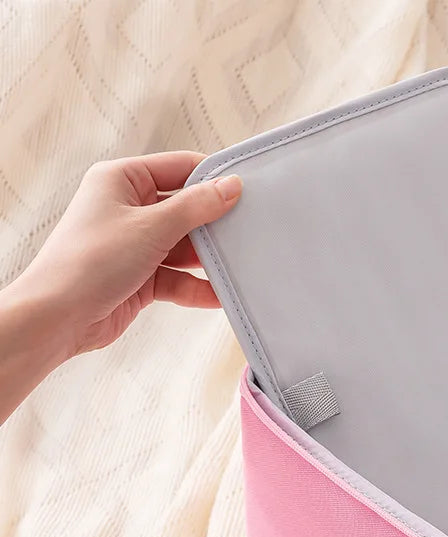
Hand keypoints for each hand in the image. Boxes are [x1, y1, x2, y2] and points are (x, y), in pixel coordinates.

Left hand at [7, 151, 240, 360]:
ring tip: (238, 268)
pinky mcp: (142, 278)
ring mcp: (136, 245)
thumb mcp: (151, 227)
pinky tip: (220, 296)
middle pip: (186, 210)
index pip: (178, 168)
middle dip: (214, 225)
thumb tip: (230, 186)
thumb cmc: (89, 262)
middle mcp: (128, 209)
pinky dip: (198, 287)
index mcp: (122, 180)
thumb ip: (195, 207)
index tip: (246, 192)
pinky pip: (179, 278)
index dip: (212, 178)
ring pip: (185, 248)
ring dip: (208, 261)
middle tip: (248, 233)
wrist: (59, 317)